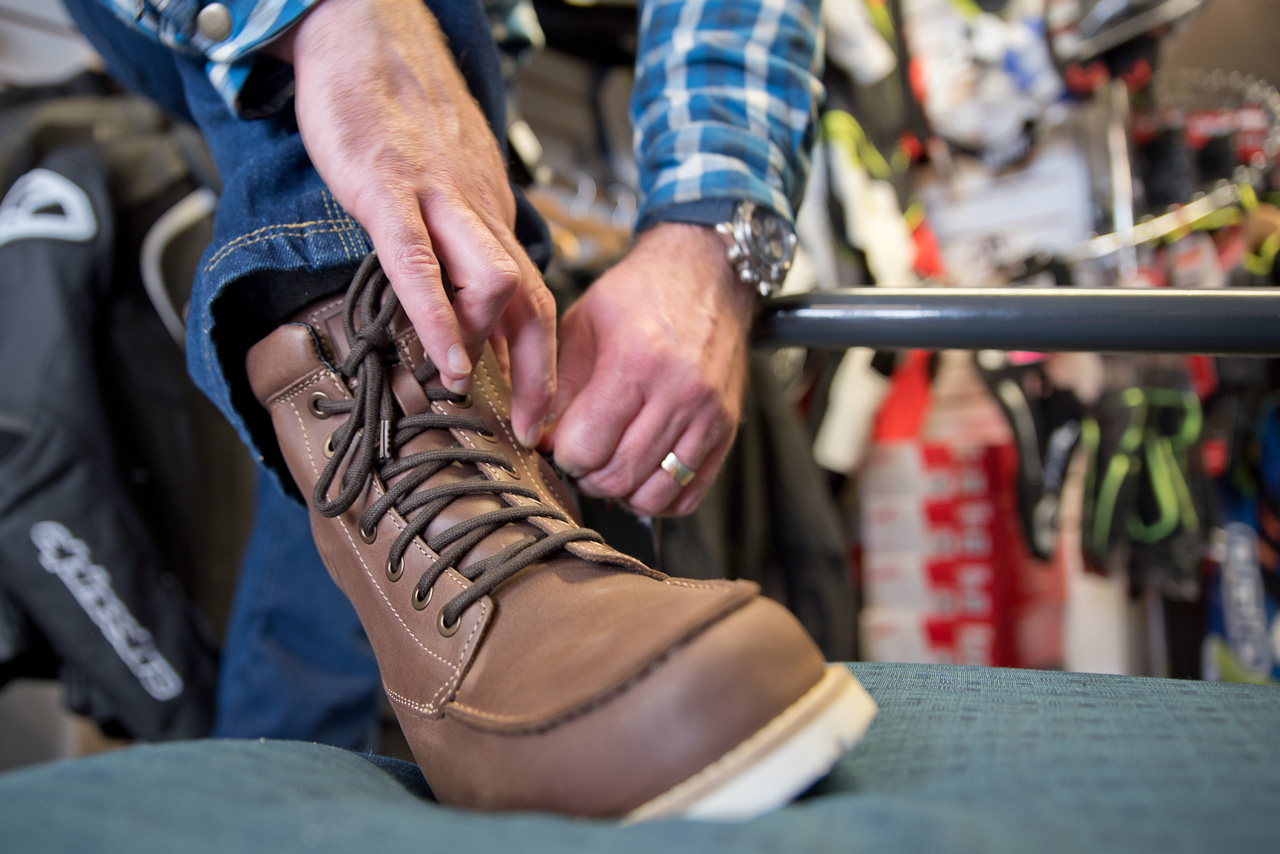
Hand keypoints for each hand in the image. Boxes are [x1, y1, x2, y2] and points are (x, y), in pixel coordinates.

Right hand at [273, 0, 555, 446]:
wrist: (369, 30)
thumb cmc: (401, 113)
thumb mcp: (443, 185)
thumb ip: (454, 242)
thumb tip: (457, 308)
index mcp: (491, 218)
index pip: (536, 299)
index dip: (542, 363)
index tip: (536, 414)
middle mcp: (480, 215)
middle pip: (533, 302)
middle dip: (536, 374)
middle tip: (528, 430)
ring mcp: (438, 201)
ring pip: (494, 282)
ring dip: (488, 347)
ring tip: (466, 392)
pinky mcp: (388, 188)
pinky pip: (419, 260)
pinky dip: (435, 315)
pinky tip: (439, 358)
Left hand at [544, 223, 754, 515]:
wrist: (709, 273)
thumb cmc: (642, 292)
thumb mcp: (584, 323)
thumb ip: (560, 386)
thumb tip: (542, 439)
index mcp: (635, 362)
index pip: (585, 447)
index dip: (562, 453)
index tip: (560, 441)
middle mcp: (678, 393)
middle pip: (618, 477)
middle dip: (588, 475)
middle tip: (582, 454)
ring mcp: (708, 415)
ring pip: (653, 496)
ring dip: (623, 491)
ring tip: (612, 462)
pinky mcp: (727, 430)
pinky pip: (689, 494)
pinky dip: (660, 496)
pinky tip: (644, 471)